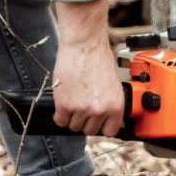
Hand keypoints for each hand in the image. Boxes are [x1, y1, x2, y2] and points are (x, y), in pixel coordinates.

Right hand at [51, 0, 123, 136]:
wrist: (84, 45)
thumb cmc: (98, 58)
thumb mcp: (113, 84)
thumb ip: (109, 102)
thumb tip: (105, 116)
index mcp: (116, 106)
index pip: (109, 131)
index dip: (101, 125)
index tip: (97, 121)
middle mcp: (100, 110)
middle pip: (89, 130)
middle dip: (85, 120)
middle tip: (82, 106)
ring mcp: (82, 109)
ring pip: (73, 126)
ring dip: (72, 116)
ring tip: (73, 99)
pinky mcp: (65, 105)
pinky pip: (60, 121)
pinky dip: (60, 114)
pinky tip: (64, 101)